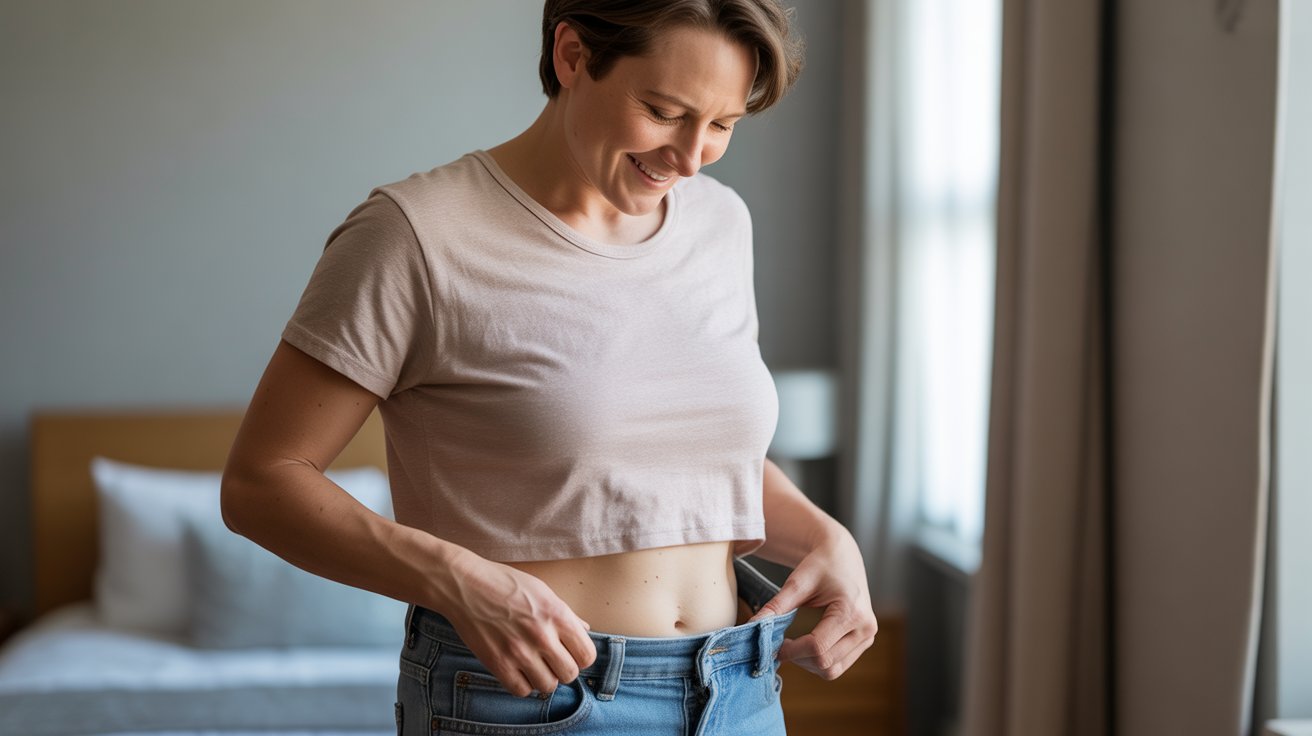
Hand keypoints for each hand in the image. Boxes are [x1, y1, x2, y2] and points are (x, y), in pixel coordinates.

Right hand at [440, 552, 596, 696]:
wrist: (465, 584)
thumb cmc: (505, 583)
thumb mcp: (542, 591)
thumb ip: (565, 613)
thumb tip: (585, 628)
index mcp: (557, 614)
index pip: (587, 655)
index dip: (581, 656)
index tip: (571, 653)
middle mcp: (542, 636)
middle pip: (570, 674)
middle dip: (563, 669)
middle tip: (551, 659)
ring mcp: (519, 652)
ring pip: (548, 686)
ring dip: (543, 678)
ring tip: (533, 664)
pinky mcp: (497, 664)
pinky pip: (521, 690)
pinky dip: (522, 684)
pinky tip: (516, 669)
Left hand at [747, 530, 877, 679]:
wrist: (842, 555)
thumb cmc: (820, 565)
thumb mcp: (797, 583)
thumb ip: (776, 606)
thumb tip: (752, 626)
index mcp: (851, 612)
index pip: (818, 647)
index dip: (791, 651)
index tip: (774, 645)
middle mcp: (865, 628)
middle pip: (826, 663)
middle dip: (799, 659)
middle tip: (781, 646)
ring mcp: (868, 637)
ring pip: (833, 670)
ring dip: (808, 664)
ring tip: (794, 646)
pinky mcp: (865, 641)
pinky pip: (839, 665)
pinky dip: (820, 662)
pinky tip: (807, 646)